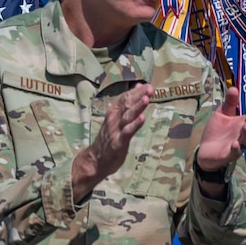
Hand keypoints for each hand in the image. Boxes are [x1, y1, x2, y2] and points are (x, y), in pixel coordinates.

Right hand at [71, 83, 151, 199]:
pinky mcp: (119, 142)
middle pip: (127, 104)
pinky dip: (135, 125)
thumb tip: (137, 91)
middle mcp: (114, 119)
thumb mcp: (116, 121)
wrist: (95, 160)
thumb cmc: (109, 139)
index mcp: (113, 113)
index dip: (136, 91)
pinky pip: (128, 132)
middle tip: (149, 88)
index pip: (125, 98)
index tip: (147, 85)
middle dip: (139, 96)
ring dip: (137, 107)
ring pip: (128, 116)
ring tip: (146, 98)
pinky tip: (142, 118)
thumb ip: (126, 108)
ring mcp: (116, 130)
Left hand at [195, 84, 245, 181]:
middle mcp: (243, 134)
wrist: (205, 150)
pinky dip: (237, 148)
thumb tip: (234, 88)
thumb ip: (229, 103)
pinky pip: (236, 152)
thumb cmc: (217, 131)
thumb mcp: (222, 113)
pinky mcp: (230, 154)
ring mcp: (239, 145)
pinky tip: (235, 143)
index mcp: (243, 122)